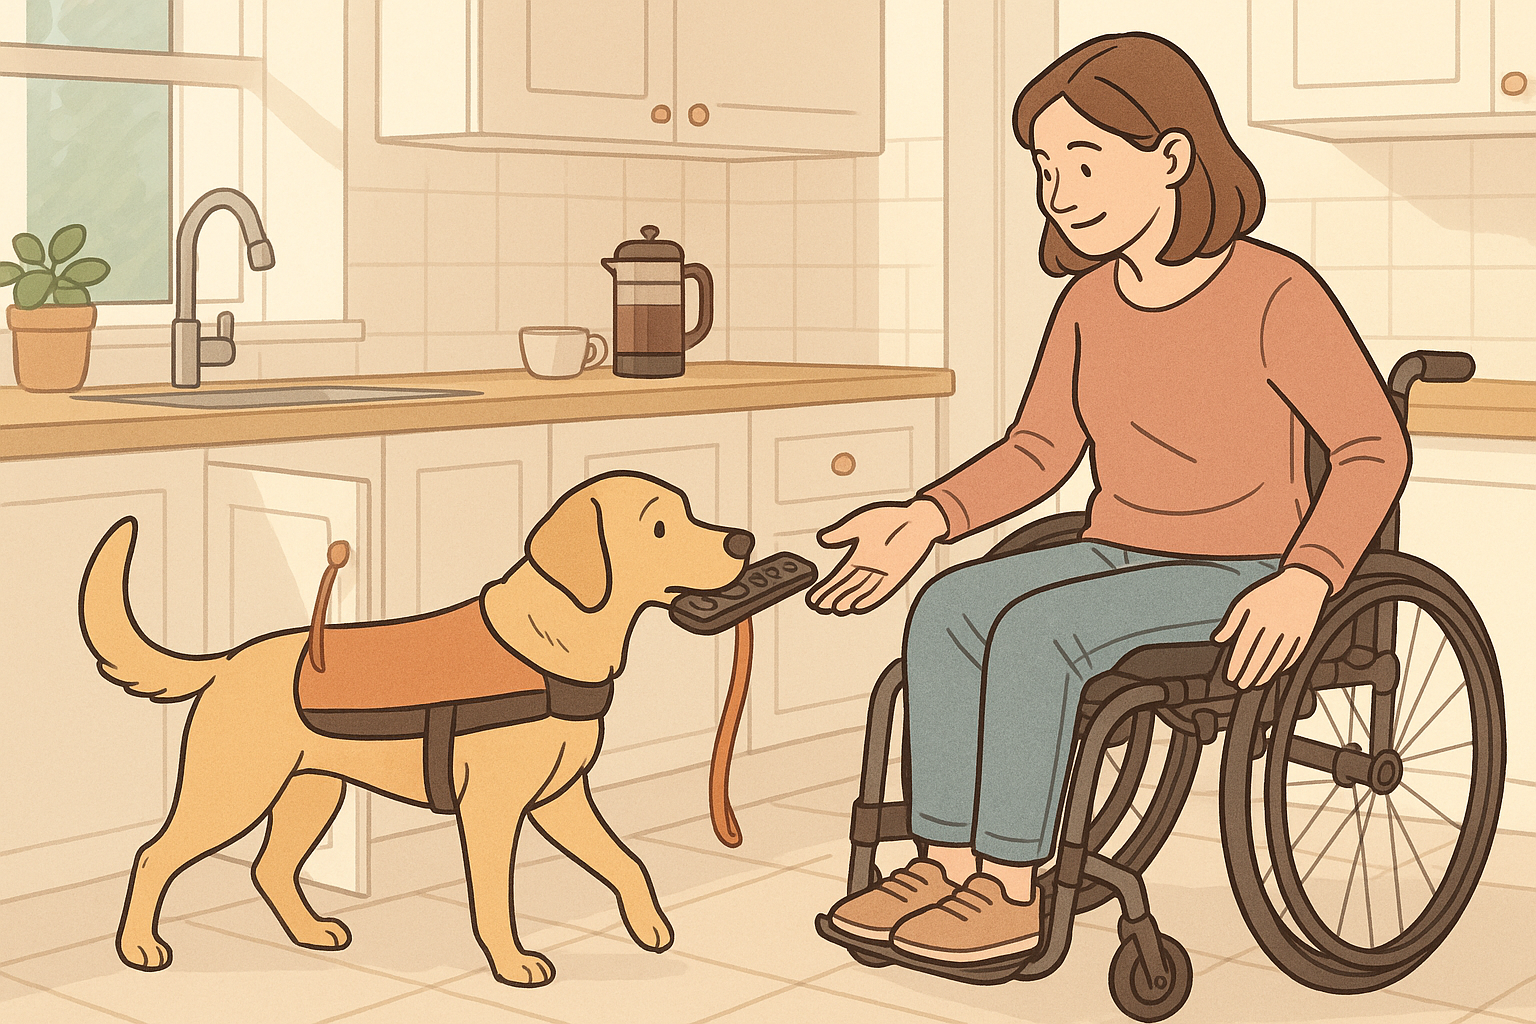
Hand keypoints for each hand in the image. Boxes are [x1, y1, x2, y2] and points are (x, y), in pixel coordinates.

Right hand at [806, 498, 948, 614]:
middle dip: (833, 596)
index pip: (840, 576)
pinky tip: (857, 606)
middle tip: (819, 606)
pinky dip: (869, 598)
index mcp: (860, 556)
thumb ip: (842, 533)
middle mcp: (869, 567)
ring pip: (861, 590)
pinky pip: (880, 590)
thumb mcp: (860, 524)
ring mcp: (882, 573)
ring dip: (848, 599)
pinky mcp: (896, 575)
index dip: (826, 587)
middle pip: (848, 586)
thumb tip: (822, 538)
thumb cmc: (891, 519)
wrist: (918, 519)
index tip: (814, 596)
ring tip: (835, 608)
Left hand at [1211, 566, 1330, 688]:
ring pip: (1277, 659)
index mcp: (1258, 617)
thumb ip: (1231, 623)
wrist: (1303, 585)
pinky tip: (1273, 674)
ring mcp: (1292, 631)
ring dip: (1265, 675)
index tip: (1231, 677)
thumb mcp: (1246, 602)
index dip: (1237, 664)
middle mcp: (1275, 625)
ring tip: (1254, 684)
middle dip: (1249, 674)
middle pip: (1260, 656)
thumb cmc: (1268, 594)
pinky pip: (1293, 656)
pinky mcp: (1305, 635)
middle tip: (1241, 685)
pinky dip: (1282, 667)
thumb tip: (1217, 640)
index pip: (1245, 646)